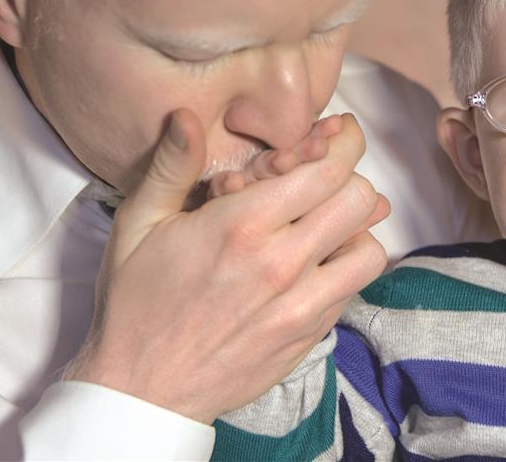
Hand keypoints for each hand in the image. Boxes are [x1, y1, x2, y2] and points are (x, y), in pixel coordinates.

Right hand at [65, 110, 389, 424]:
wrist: (142, 389)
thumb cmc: (135, 303)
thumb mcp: (138, 225)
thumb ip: (172, 165)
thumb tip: (188, 115)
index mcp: (241, 227)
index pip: (326, 169)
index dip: (339, 143)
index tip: (334, 134)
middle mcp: (282, 264)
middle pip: (359, 200)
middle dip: (348, 176)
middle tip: (325, 173)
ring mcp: (301, 306)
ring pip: (370, 248)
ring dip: (355, 226)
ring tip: (324, 220)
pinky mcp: (309, 336)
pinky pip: (353, 288)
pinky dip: (346, 266)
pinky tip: (315, 261)